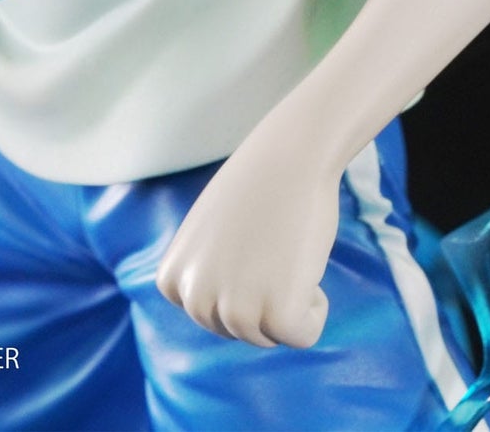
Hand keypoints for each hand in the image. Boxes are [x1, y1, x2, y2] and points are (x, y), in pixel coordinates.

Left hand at [157, 127, 339, 348]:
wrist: (289, 154)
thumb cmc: (256, 184)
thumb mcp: (208, 233)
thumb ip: (207, 272)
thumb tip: (224, 308)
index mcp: (174, 278)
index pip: (210, 314)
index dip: (238, 284)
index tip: (245, 245)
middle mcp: (196, 299)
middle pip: (239, 329)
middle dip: (264, 297)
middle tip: (272, 244)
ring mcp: (235, 310)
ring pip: (271, 335)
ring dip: (290, 299)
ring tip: (286, 250)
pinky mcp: (277, 315)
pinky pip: (303, 335)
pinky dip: (315, 309)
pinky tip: (305, 265)